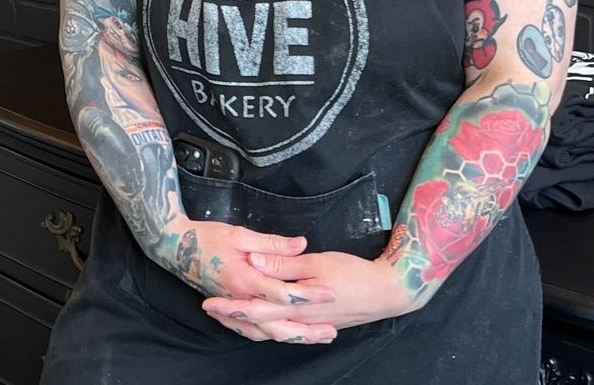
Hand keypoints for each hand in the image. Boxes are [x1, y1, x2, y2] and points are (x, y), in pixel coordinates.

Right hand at [153, 221, 339, 344]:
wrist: (174, 247)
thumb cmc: (207, 237)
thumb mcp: (240, 234)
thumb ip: (272, 244)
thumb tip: (301, 244)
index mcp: (243, 278)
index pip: (282, 293)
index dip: (308, 294)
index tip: (330, 293)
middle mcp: (238, 299)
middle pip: (276, 324)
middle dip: (305, 330)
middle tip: (330, 331)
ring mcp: (233, 307)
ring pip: (264, 332)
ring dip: (291, 337)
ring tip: (315, 337)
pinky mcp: (228, 309)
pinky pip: (249, 331)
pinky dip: (269, 335)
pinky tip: (284, 335)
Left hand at [202, 251, 416, 333]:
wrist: (385, 292)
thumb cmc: (352, 273)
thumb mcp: (316, 262)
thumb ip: (283, 264)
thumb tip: (255, 262)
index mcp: (295, 304)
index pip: (254, 309)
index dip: (230, 306)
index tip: (209, 301)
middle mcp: (297, 320)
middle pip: (257, 325)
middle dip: (232, 318)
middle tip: (209, 309)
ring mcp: (306, 324)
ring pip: (270, 331)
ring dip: (247, 325)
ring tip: (227, 316)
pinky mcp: (314, 324)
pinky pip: (284, 330)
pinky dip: (267, 327)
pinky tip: (261, 322)